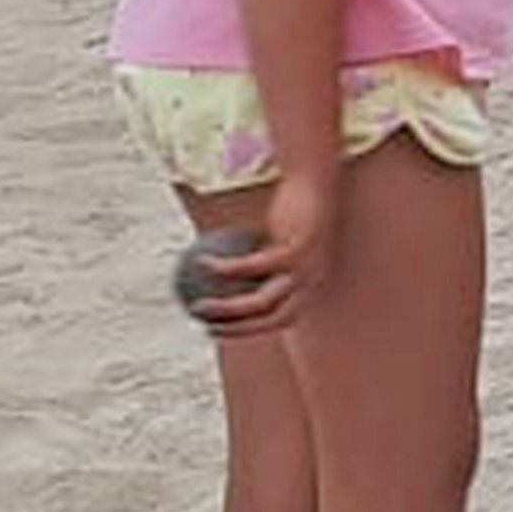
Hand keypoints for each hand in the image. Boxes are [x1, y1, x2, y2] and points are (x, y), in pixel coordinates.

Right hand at [191, 162, 341, 336]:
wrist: (313, 181)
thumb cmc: (292, 211)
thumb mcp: (273, 242)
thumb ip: (257, 263)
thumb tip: (225, 280)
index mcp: (314, 285)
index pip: (282, 320)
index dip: (251, 330)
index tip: (221, 328)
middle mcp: (315, 283)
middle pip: (273, 319)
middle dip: (238, 330)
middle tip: (205, 327)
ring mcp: (307, 269)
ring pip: (259, 300)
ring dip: (225, 308)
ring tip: (197, 306)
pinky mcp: (294, 251)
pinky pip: (249, 266)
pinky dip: (224, 268)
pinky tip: (200, 262)